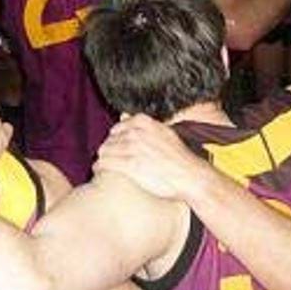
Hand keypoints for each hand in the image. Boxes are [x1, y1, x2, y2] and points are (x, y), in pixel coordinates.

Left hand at [93, 114, 212, 201]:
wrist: (190, 175)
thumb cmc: (179, 157)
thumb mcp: (163, 133)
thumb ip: (142, 124)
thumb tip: (122, 114)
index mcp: (144, 122)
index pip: (117, 128)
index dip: (116, 140)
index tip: (119, 148)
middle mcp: (137, 132)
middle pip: (110, 139)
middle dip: (109, 150)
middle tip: (111, 160)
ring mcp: (133, 148)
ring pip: (105, 151)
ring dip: (103, 159)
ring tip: (105, 166)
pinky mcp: (130, 165)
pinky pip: (105, 163)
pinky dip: (100, 167)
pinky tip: (101, 171)